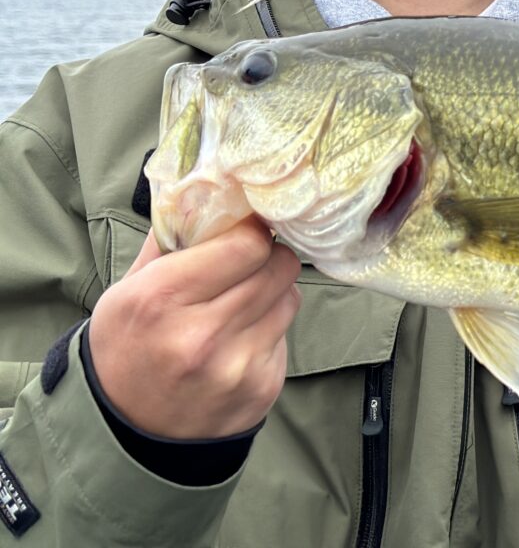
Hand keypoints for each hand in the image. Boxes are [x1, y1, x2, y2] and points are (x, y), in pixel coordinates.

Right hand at [88, 216, 300, 438]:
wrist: (126, 434)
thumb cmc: (127, 349)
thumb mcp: (128, 291)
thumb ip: (171, 239)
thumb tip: (210, 186)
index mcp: (161, 299)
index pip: (247, 243)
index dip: (253, 232)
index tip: (247, 232)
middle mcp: (201, 335)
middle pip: (277, 266)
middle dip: (268, 258)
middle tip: (249, 264)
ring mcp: (236, 366)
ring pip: (289, 298)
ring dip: (272, 294)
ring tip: (238, 306)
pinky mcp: (262, 389)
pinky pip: (286, 336)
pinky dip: (269, 332)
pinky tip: (237, 344)